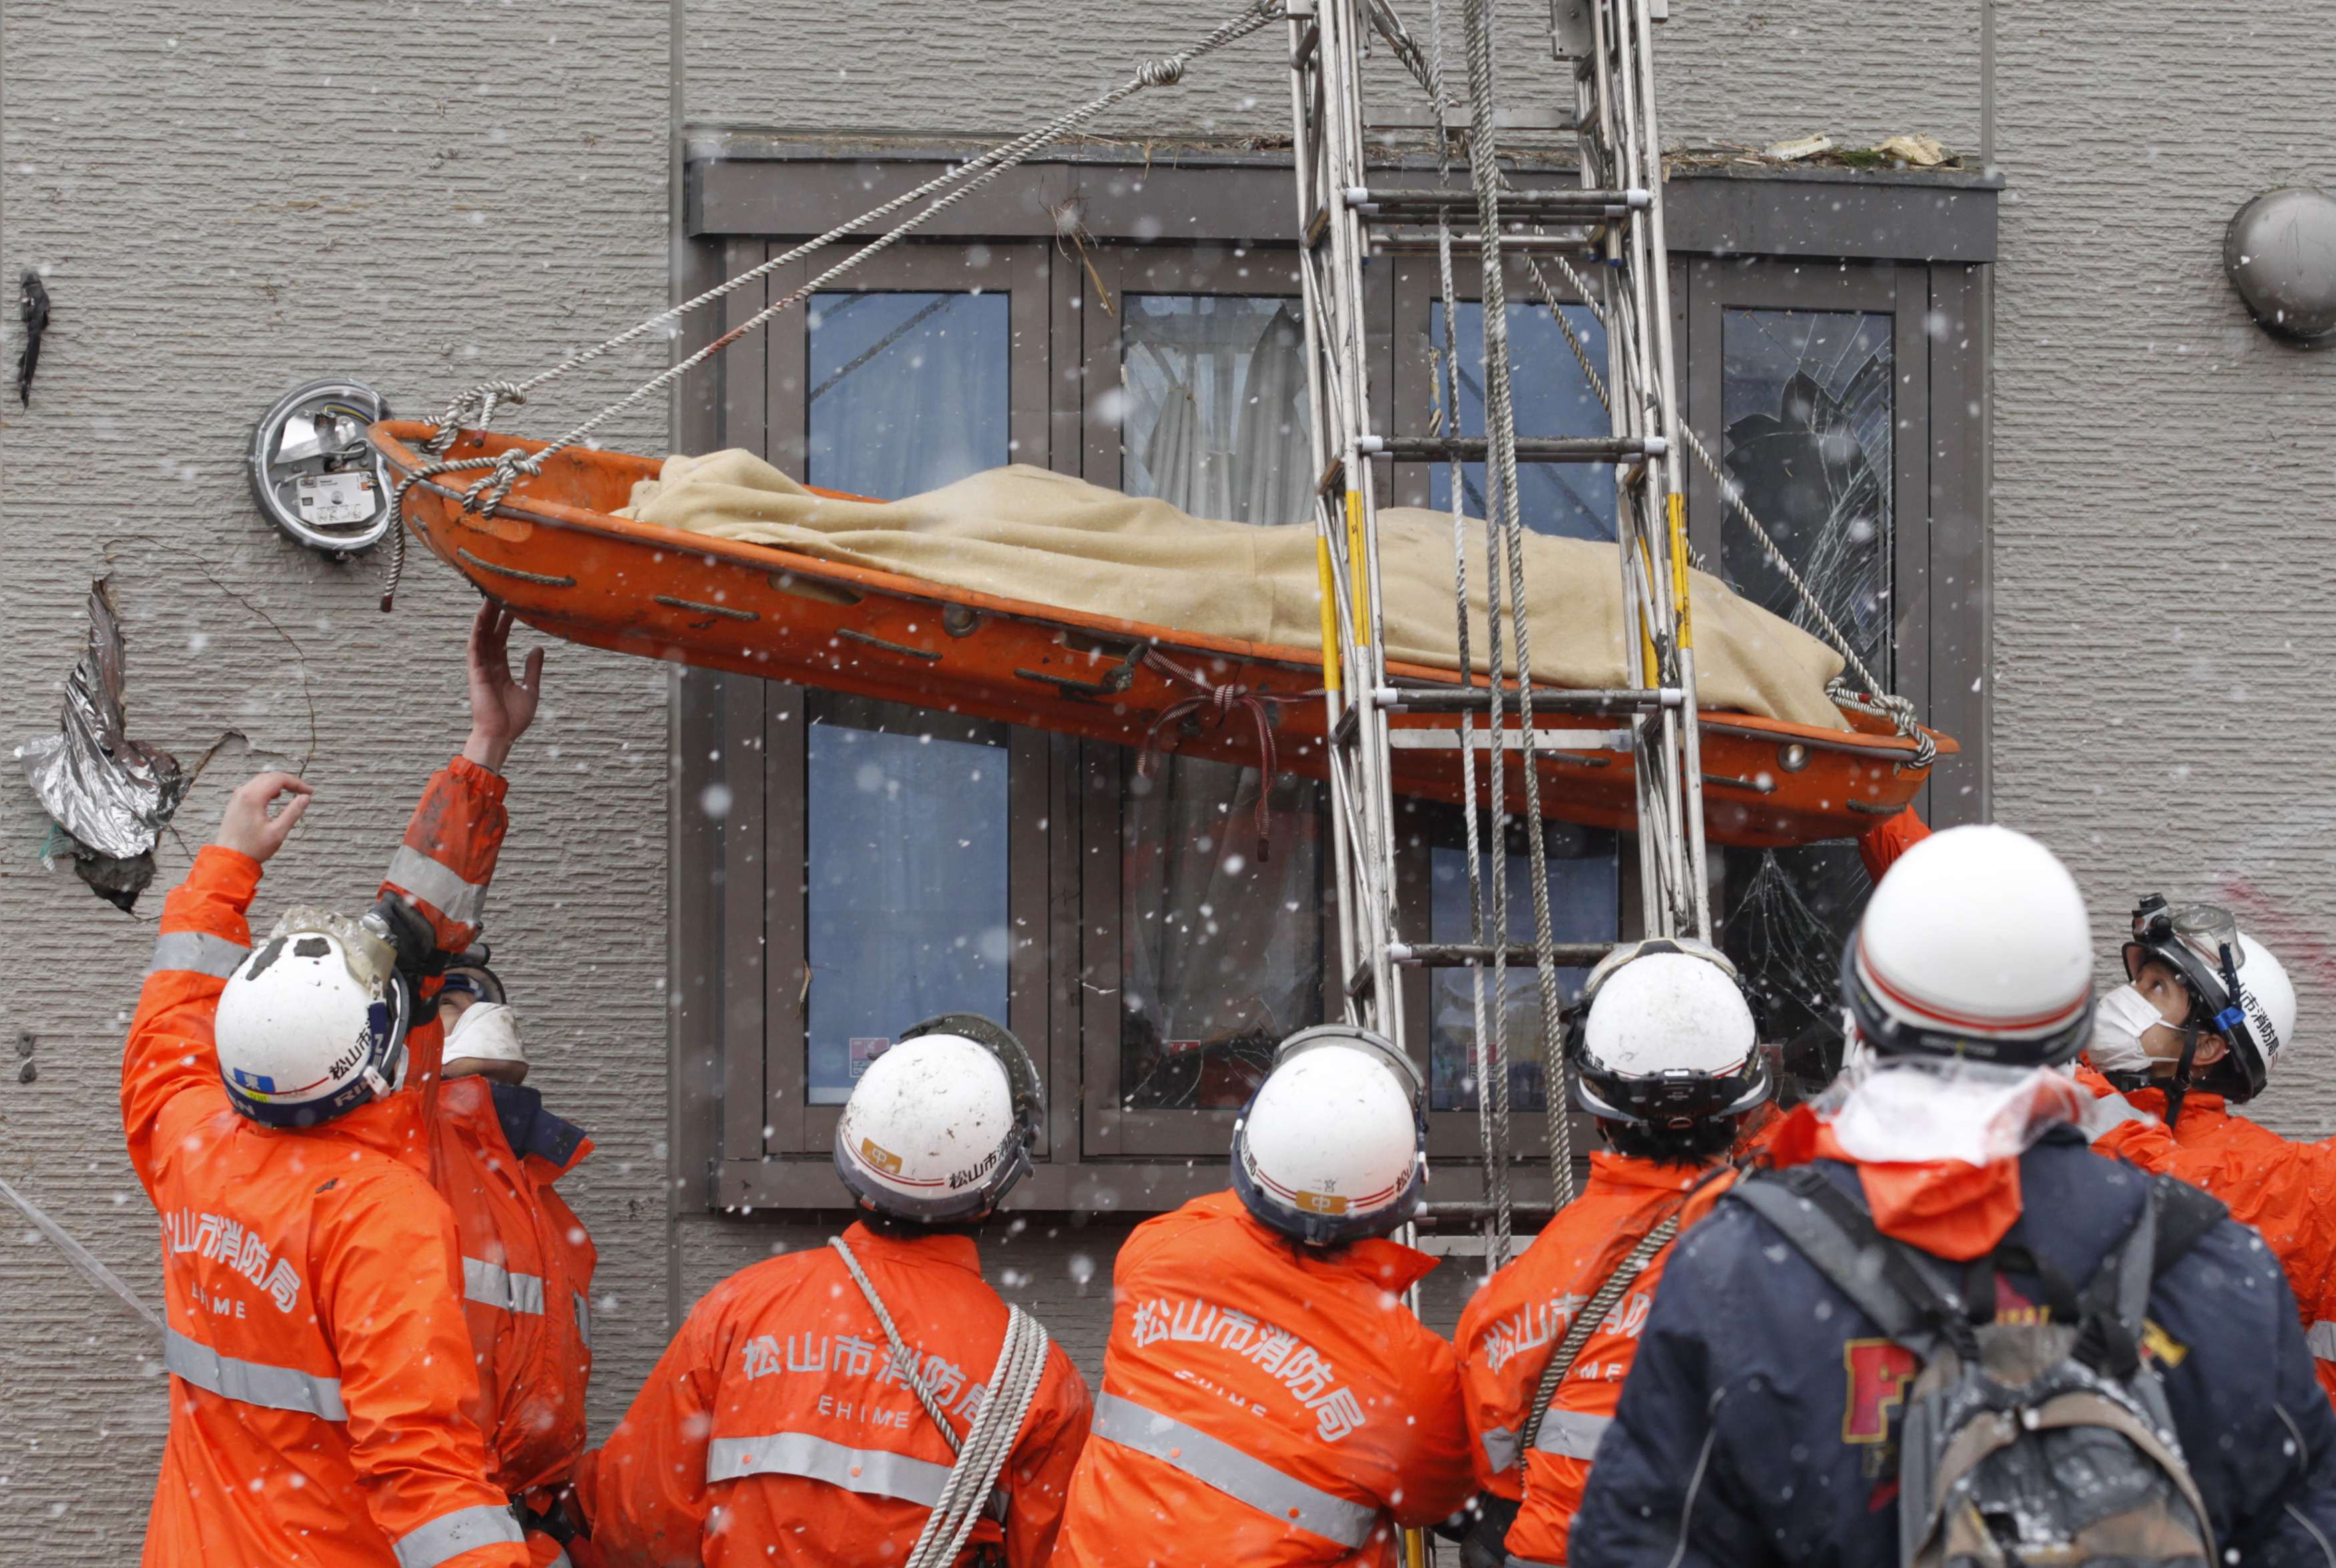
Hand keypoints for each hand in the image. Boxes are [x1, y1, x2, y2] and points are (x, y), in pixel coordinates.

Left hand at [213, 773, 313, 864]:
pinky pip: (252, 788)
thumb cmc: (252, 848)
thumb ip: (293, 812)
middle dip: (289, 781)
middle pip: (270, 777)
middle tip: (303, 791)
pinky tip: (274, 797)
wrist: (229, 859)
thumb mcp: (278, 832)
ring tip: (292, 792)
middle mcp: (243, 793)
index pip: (279, 779)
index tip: (309, 792)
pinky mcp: (235, 803)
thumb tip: (305, 798)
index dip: (297, 783)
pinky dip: (266, 788)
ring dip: (277, 783)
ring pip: (260, 780)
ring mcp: (237, 797)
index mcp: (253, 797)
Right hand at [461, 599, 545, 772]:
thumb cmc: (514, 718)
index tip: (512, 604)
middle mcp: (489, 665)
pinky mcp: (476, 673)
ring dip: (484, 617)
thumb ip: (533, 668)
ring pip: (482, 636)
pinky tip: (479, 617)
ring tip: (488, 596)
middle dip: (495, 613)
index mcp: (501, 668)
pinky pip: (474, 648)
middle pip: (491, 633)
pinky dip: (477, 632)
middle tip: (499, 591)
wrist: (502, 736)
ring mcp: (481, 668)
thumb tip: (538, 648)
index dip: (506, 621)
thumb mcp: (530, 688)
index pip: (502, 639)